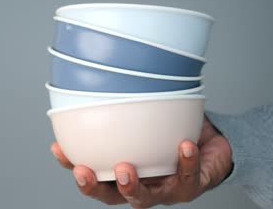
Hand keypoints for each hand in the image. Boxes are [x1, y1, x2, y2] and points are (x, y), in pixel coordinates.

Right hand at [50, 116, 231, 207]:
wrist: (213, 144)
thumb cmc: (173, 132)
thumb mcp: (148, 117)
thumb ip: (129, 106)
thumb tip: (103, 76)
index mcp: (127, 172)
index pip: (95, 174)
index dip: (74, 166)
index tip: (59, 148)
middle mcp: (144, 185)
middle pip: (113, 196)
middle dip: (96, 188)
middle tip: (85, 171)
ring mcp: (166, 189)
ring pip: (146, 198)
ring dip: (132, 186)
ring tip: (126, 168)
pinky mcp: (193, 185)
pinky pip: (189, 176)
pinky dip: (186, 161)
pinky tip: (184, 145)